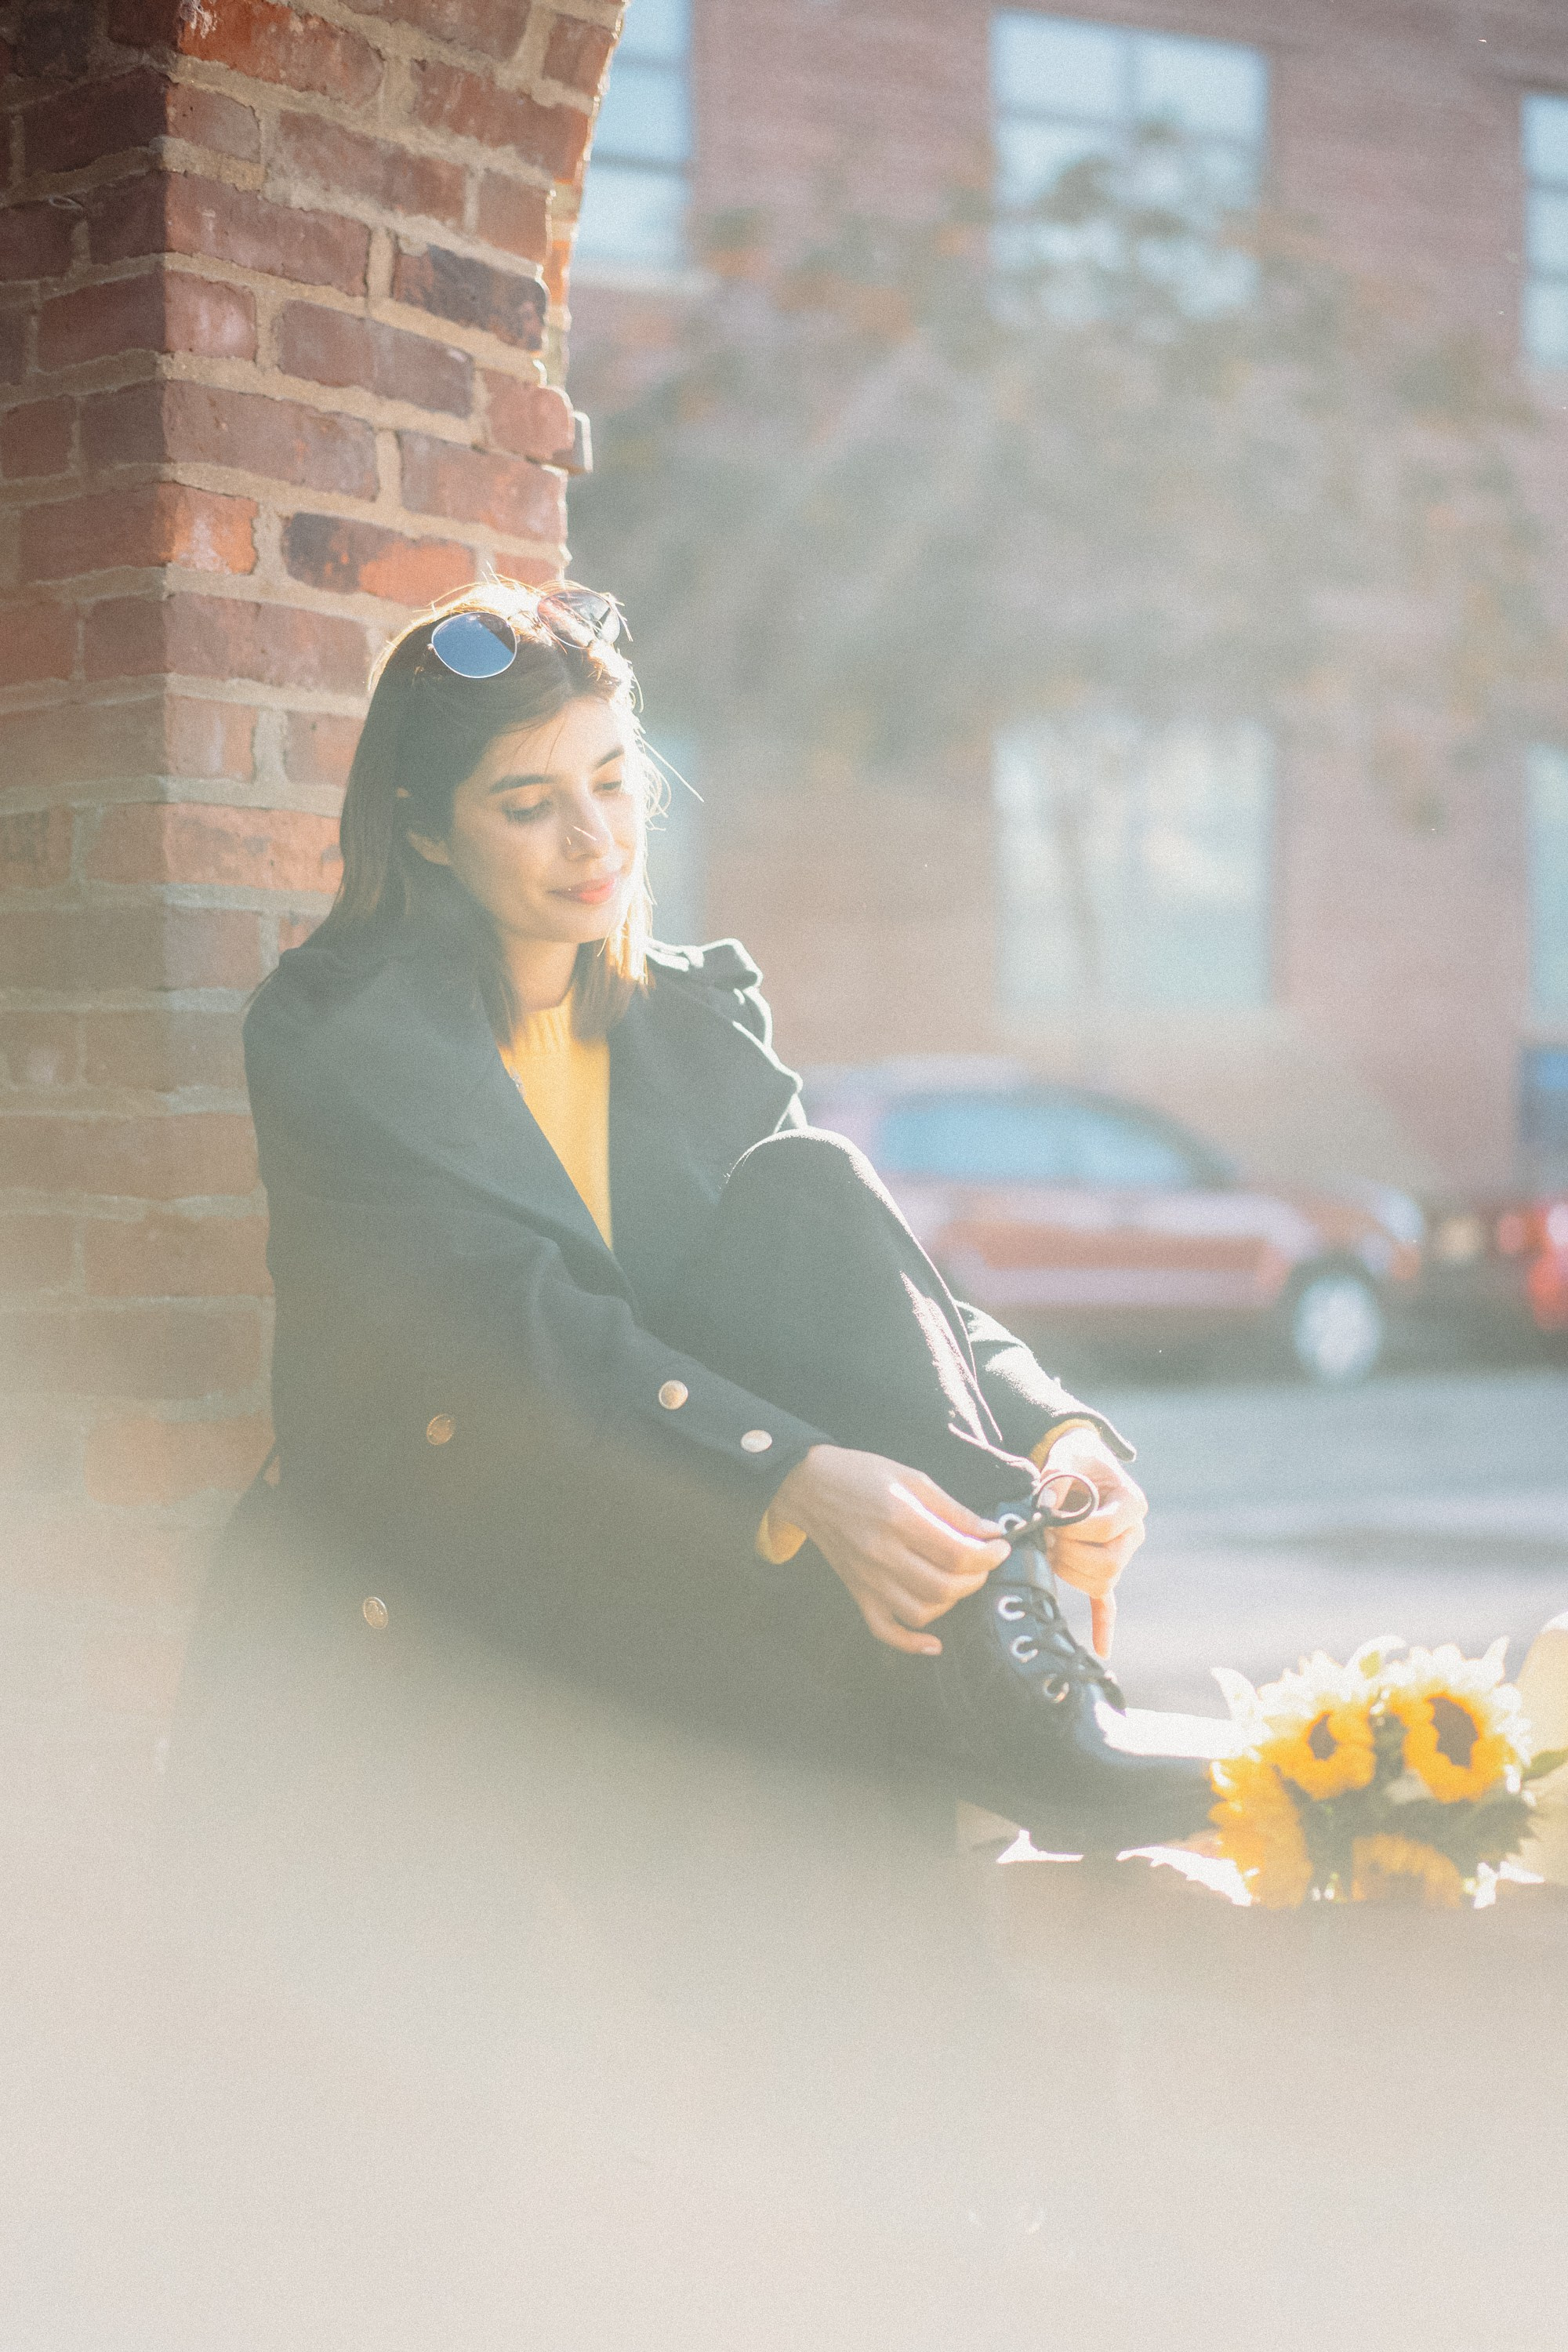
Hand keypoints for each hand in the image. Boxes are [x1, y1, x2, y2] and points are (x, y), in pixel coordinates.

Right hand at [766, 1445, 1012, 1657]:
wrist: (810, 1487)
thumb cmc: (862, 1474)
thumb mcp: (911, 1477)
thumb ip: (952, 1509)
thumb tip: (989, 1531)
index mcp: (899, 1518)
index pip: (957, 1553)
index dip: (989, 1554)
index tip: (1000, 1546)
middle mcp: (882, 1553)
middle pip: (944, 1586)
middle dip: (977, 1578)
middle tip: (983, 1561)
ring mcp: (867, 1578)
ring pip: (921, 1612)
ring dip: (951, 1602)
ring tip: (958, 1581)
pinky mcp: (857, 1592)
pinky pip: (884, 1630)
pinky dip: (911, 1643)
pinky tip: (934, 1642)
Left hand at [1039, 1423, 1147, 1659]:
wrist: (1078, 1462)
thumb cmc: (1074, 1458)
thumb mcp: (1067, 1456)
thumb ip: (1057, 1480)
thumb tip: (1045, 1510)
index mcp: (1132, 1503)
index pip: (1104, 1529)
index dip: (1073, 1527)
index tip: (1051, 1517)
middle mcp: (1133, 1533)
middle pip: (1108, 1564)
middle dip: (1070, 1554)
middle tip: (1047, 1538)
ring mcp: (1121, 1553)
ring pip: (1102, 1582)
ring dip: (1069, 1572)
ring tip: (1049, 1549)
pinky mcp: (1105, 1567)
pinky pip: (1108, 1601)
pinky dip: (1104, 1623)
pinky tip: (1101, 1647)